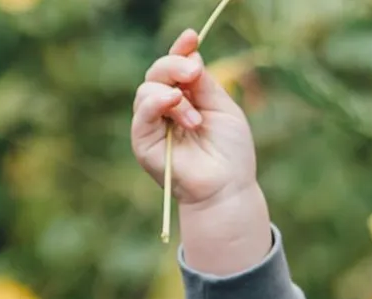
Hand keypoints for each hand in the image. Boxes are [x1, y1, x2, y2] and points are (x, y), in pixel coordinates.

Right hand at [131, 30, 257, 213]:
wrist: (228, 187)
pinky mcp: (144, 144)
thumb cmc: (230, 152)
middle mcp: (166, 109)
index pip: (175, 66)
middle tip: (195, 71)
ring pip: (147, 89)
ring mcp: (153, 126)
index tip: (192, 37)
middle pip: (157, 73)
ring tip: (195, 118)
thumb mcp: (222, 107)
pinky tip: (173, 101)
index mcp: (185, 97)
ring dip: (173, 94)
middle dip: (174, 65)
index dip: (180, 50)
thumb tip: (191, 55)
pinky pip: (141, 115)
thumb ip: (204, 83)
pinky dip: (155, 103)